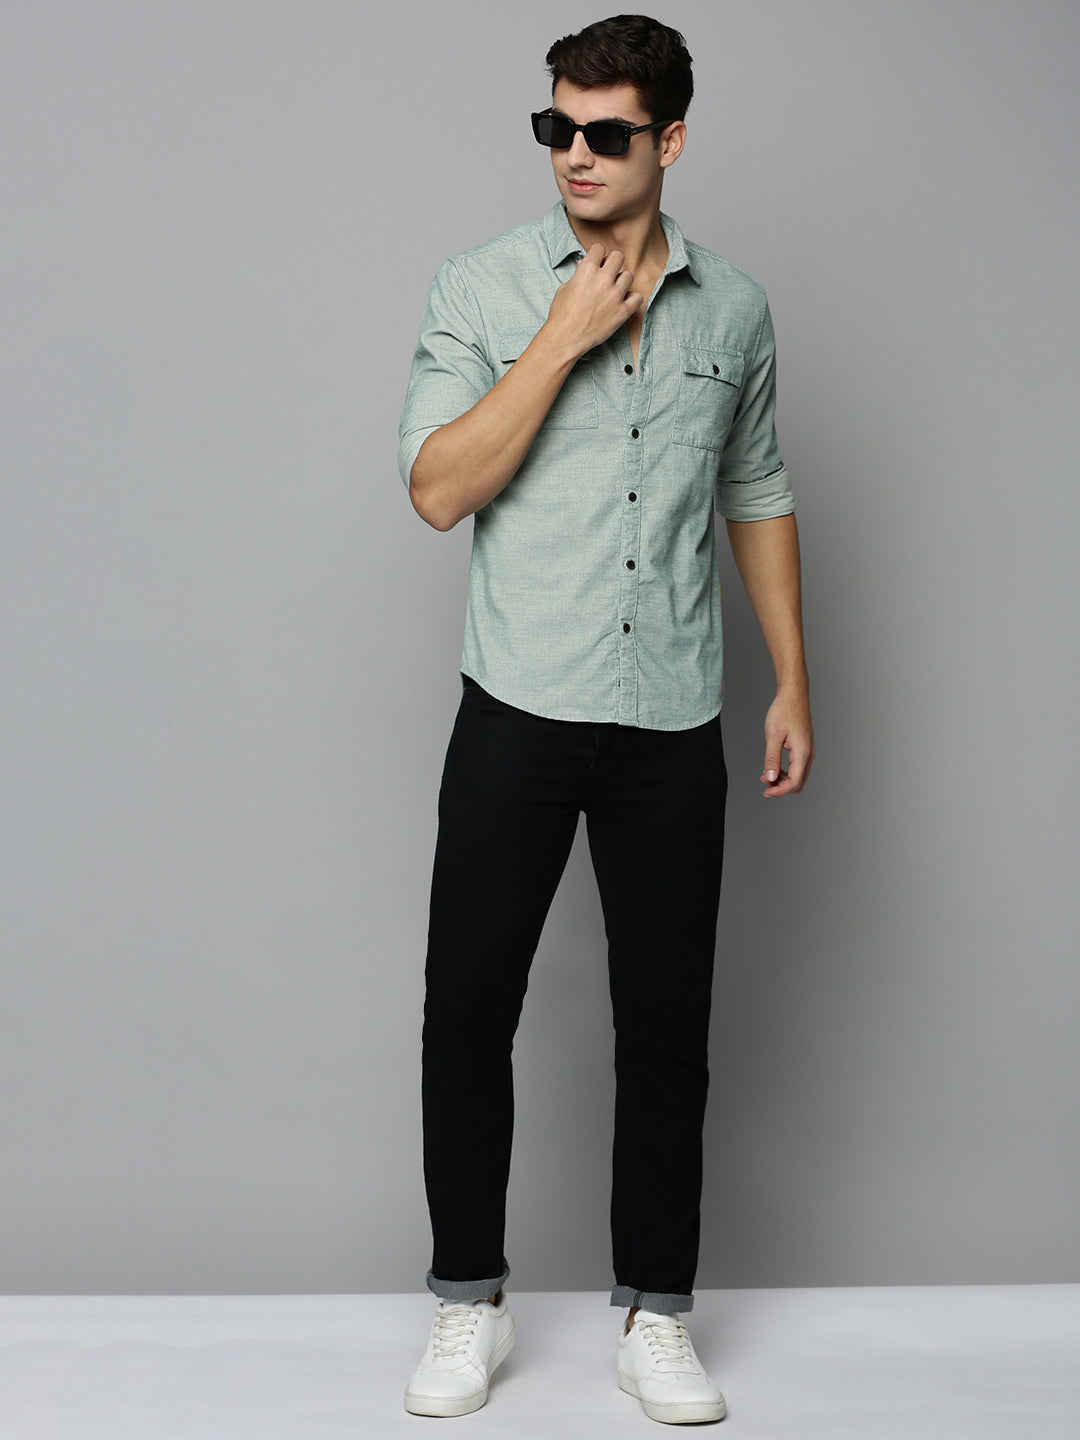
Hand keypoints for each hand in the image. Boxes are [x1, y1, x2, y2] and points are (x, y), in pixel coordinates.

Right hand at [544, 244, 642, 358]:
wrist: (565, 339)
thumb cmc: (561, 315)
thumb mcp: (564, 288)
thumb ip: (578, 274)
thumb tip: (584, 264)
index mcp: (587, 270)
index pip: (600, 248)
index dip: (598, 254)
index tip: (597, 261)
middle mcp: (603, 279)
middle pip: (618, 257)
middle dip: (613, 262)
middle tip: (608, 273)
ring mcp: (614, 295)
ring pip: (629, 276)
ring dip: (622, 281)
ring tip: (614, 290)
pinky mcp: (622, 312)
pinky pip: (637, 297)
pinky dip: (632, 298)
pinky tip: (623, 302)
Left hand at [760, 690, 814, 797]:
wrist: (794, 695)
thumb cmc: (784, 711)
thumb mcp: (773, 735)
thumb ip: (772, 759)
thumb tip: (770, 778)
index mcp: (803, 753)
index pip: (794, 782)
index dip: (779, 791)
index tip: (765, 792)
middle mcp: (809, 754)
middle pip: (798, 783)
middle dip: (781, 787)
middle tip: (764, 781)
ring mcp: (808, 751)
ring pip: (798, 776)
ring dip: (783, 780)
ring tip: (766, 774)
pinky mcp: (804, 748)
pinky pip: (797, 767)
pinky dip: (786, 772)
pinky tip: (773, 767)